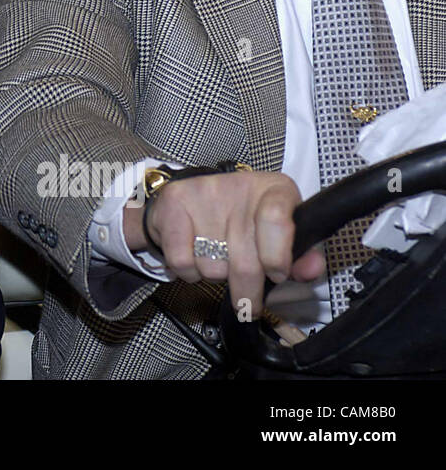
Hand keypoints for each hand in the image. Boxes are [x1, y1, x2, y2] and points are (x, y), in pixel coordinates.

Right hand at [122, 170, 326, 318]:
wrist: (195, 200)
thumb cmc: (246, 222)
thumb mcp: (282, 236)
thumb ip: (301, 257)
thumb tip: (311, 269)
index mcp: (275, 190)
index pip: (277, 221)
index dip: (277, 257)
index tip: (276, 275)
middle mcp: (238, 186)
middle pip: (245, 260)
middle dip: (248, 291)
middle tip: (248, 301)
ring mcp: (203, 192)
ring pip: (213, 267)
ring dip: (216, 276)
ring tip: (218, 260)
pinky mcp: (174, 202)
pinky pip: (183, 262)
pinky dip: (189, 272)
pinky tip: (195, 256)